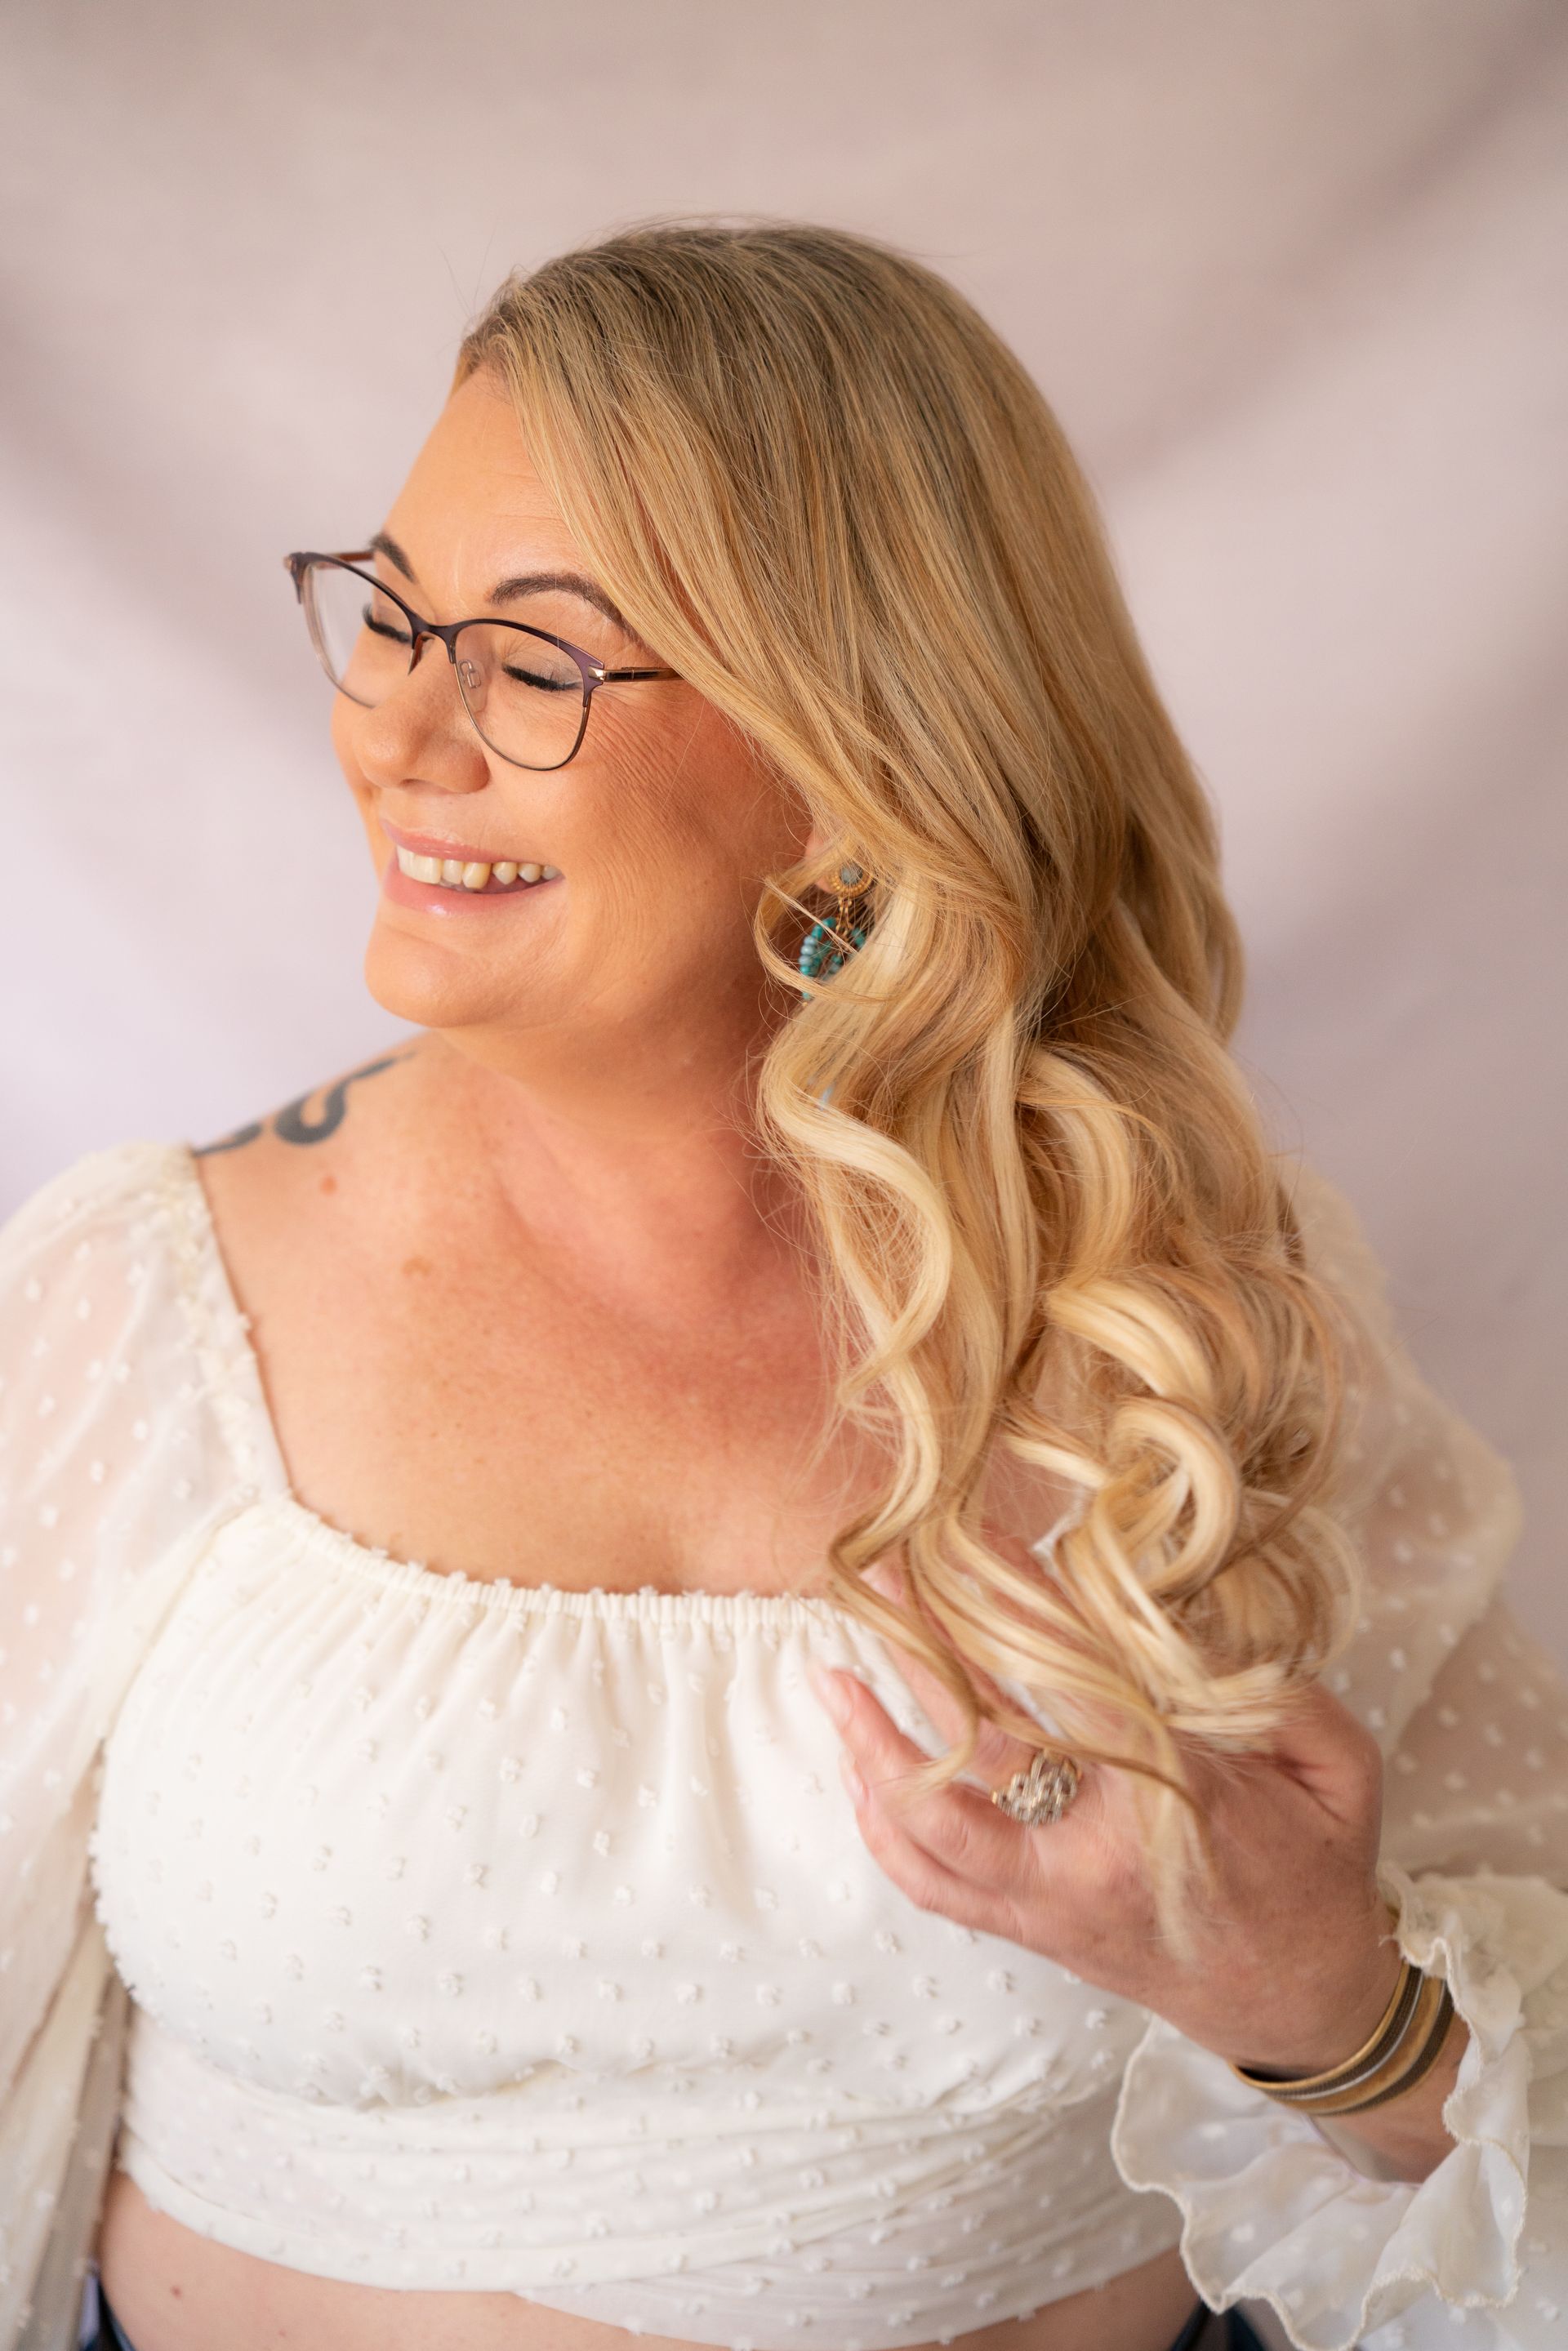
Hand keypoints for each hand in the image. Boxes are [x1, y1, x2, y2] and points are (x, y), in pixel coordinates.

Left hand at [808, 1560, 1403, 2079]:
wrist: (1301, 2002)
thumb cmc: (1320, 1872)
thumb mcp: (1340, 1770)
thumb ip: (1283, 1695)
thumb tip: (1190, 1628)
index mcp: (1175, 1805)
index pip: (1080, 1688)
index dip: (1025, 1611)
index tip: (983, 1541)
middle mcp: (1094, 1857)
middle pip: (981, 1744)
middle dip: (920, 1656)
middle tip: (877, 1580)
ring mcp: (1049, 1901)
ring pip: (933, 1826)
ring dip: (874, 1747)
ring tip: (832, 1673)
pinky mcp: (1028, 1928)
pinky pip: (934, 1885)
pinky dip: (885, 1829)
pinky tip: (858, 1770)